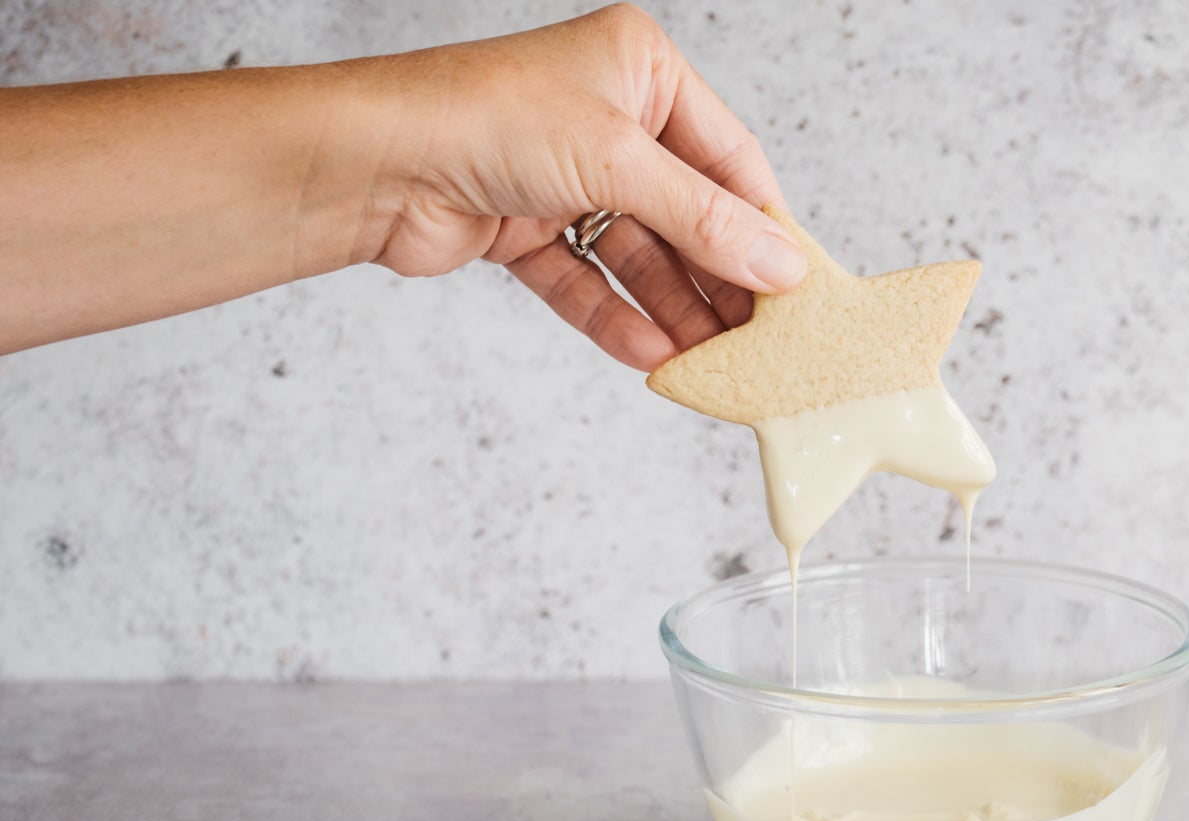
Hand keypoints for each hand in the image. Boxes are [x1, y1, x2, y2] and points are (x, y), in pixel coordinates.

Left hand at [364, 4, 805, 369]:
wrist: (369, 159)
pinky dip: (615, 316)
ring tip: (711, 362)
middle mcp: (605, 116)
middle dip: (716, 278)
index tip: (797, 285)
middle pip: (685, 212)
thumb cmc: (484, 116)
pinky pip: (585, 277)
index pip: (728, 157)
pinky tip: (652, 356)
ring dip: (671, 308)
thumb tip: (781, 267)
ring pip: (636, 253)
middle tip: (760, 337)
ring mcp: (562, 172)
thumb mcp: (619, 163)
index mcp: (641, 69)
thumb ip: (706, 222)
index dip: (762, 224)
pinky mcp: (523, 225)